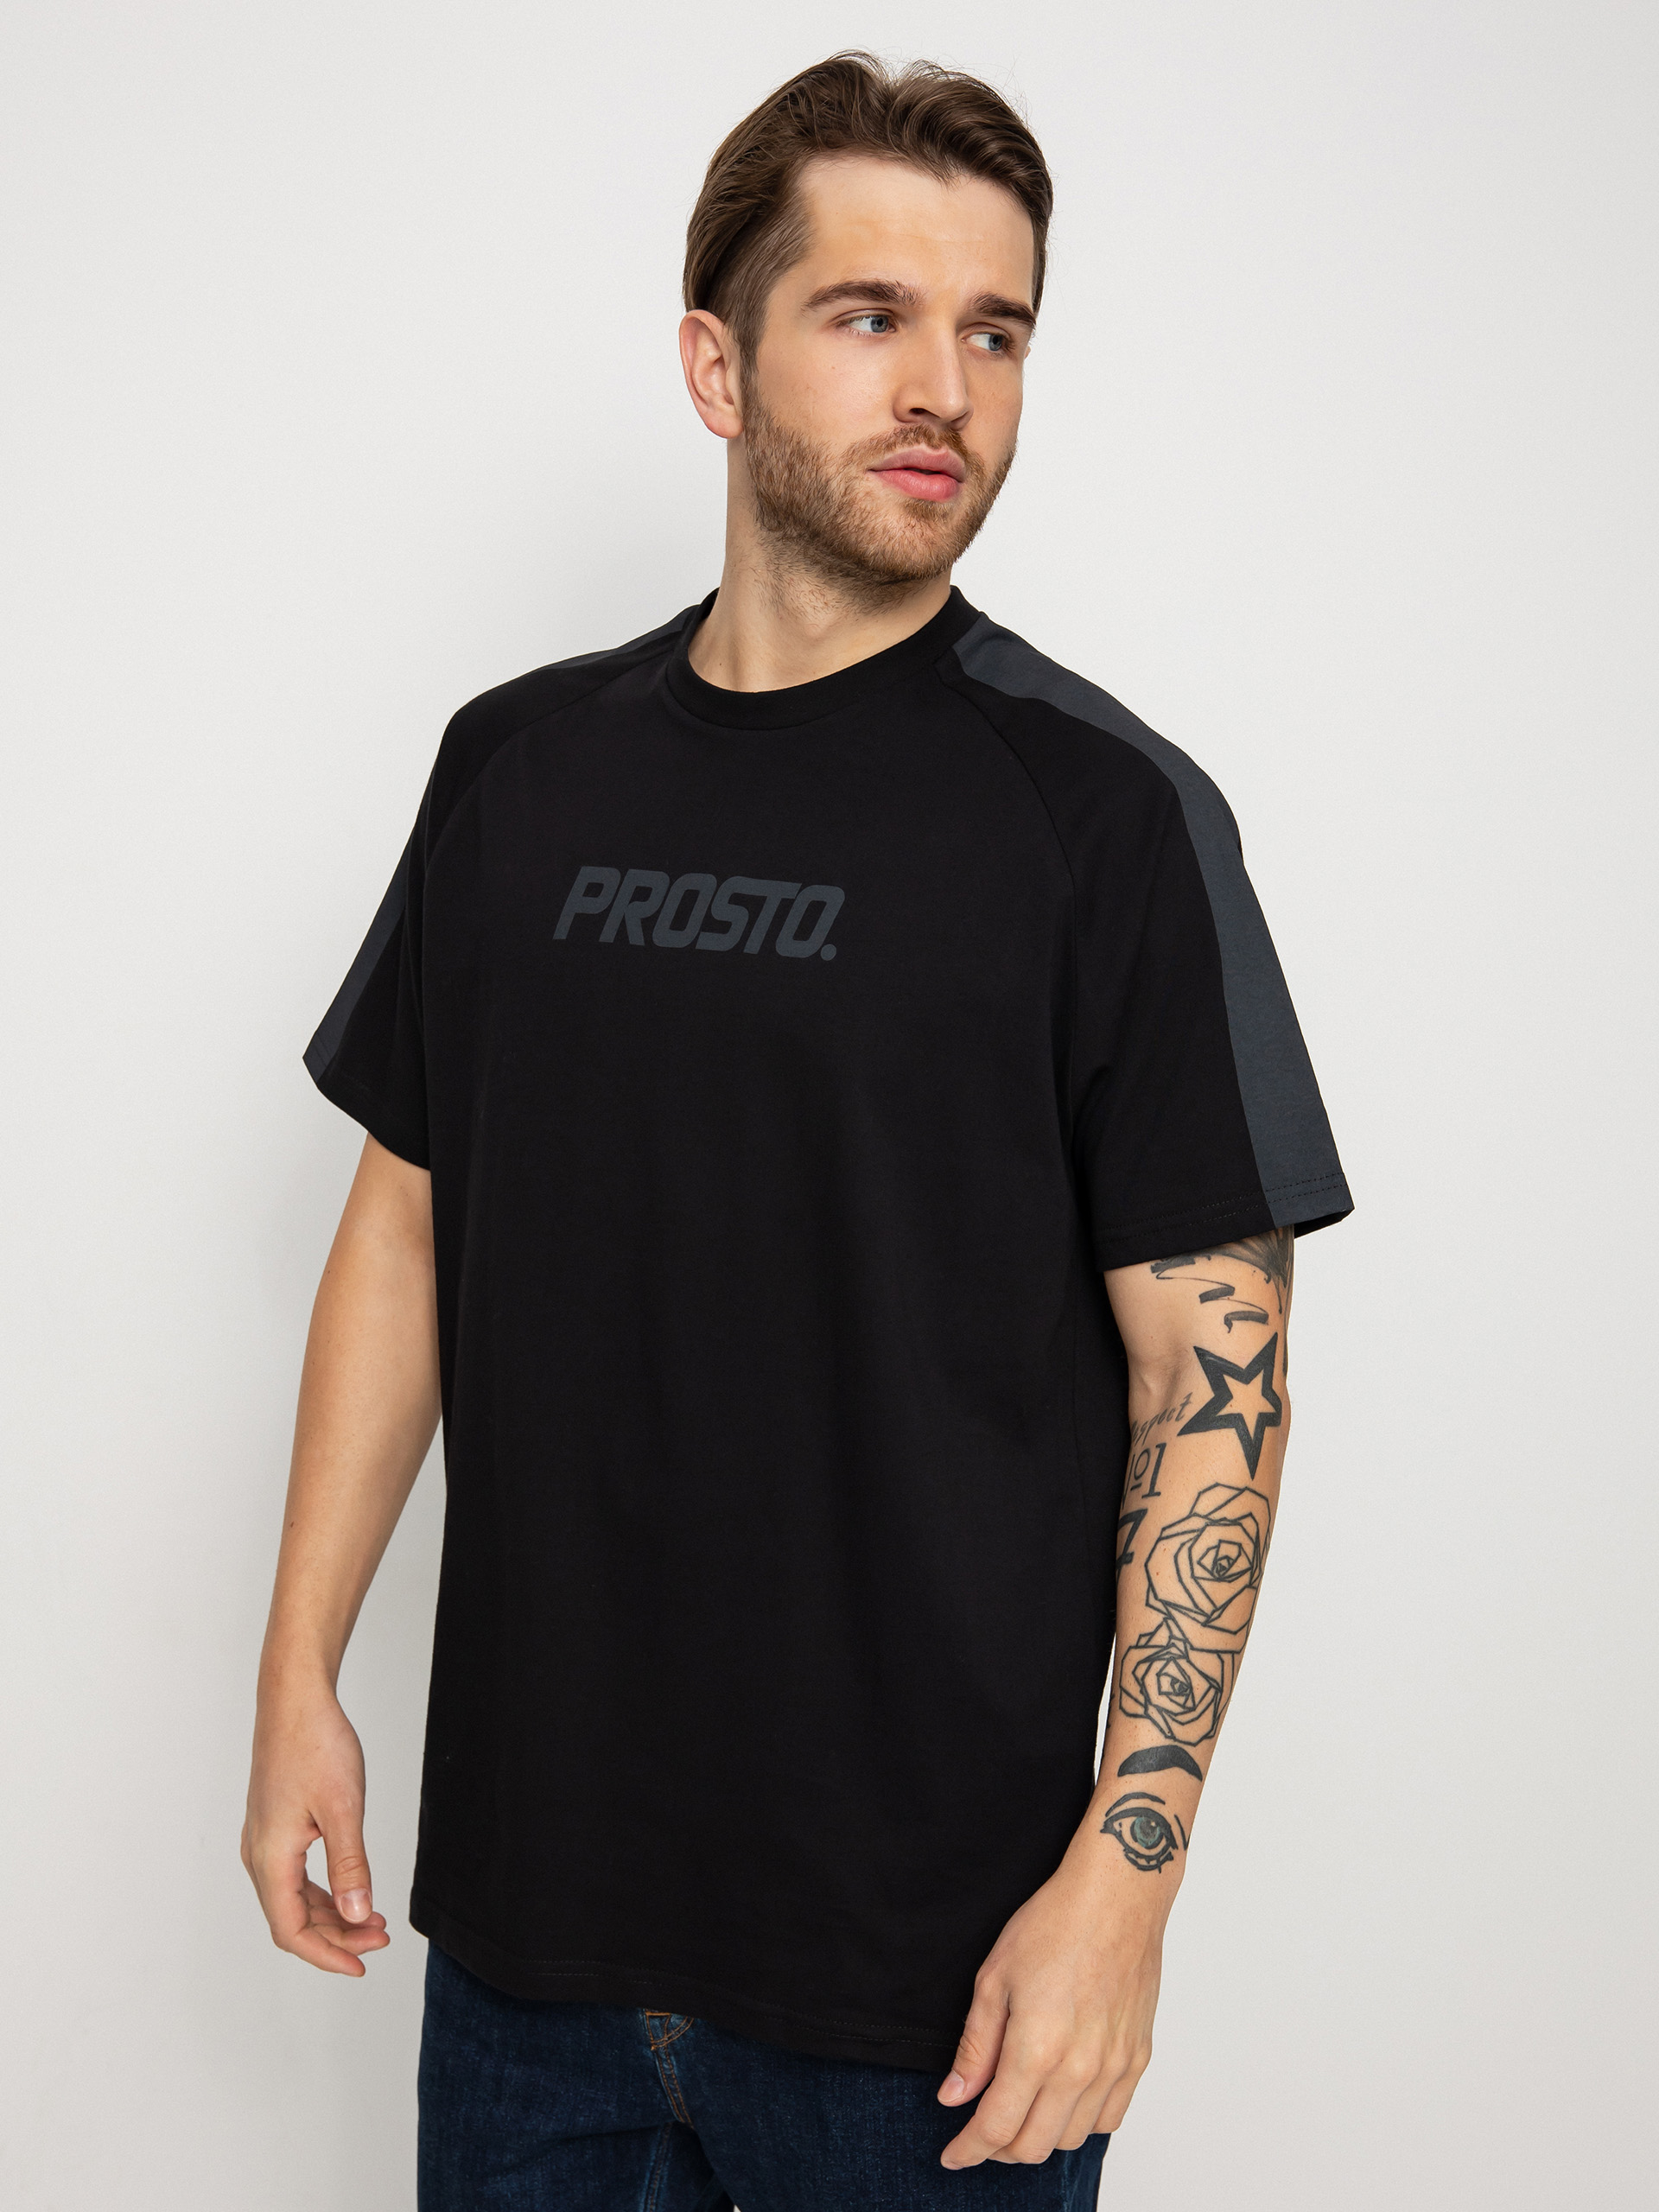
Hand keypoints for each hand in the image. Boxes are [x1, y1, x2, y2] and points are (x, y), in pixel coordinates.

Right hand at [241, 1686, 388, 1974]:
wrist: (294, 1700)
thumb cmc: (316, 1744)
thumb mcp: (343, 1809)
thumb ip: (350, 1866)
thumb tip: (358, 1915)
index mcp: (270, 1857)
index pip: (291, 1931)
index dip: (326, 1955)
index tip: (361, 1965)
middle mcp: (258, 1854)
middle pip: (292, 1919)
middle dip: (336, 1936)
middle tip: (380, 1938)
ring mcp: (263, 1840)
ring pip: (292, 1899)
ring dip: (331, 1915)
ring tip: (373, 1919)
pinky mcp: (273, 1826)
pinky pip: (293, 1876)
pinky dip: (322, 1891)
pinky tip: (350, 1890)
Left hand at [937, 1850, 1167, 2165]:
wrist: (1116, 1897)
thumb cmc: (1053, 1924)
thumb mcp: (994, 1978)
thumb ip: (975, 2047)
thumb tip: (955, 2097)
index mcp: (1037, 2049)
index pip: (996, 2128)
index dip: (968, 2149)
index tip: (952, 2154)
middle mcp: (1080, 2069)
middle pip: (1033, 2146)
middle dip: (998, 2149)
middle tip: (980, 2131)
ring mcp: (1115, 2067)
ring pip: (1072, 2139)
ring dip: (1039, 2137)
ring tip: (1019, 2111)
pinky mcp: (1138, 2058)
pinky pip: (1109, 2119)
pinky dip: (1081, 2123)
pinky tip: (1062, 2100)